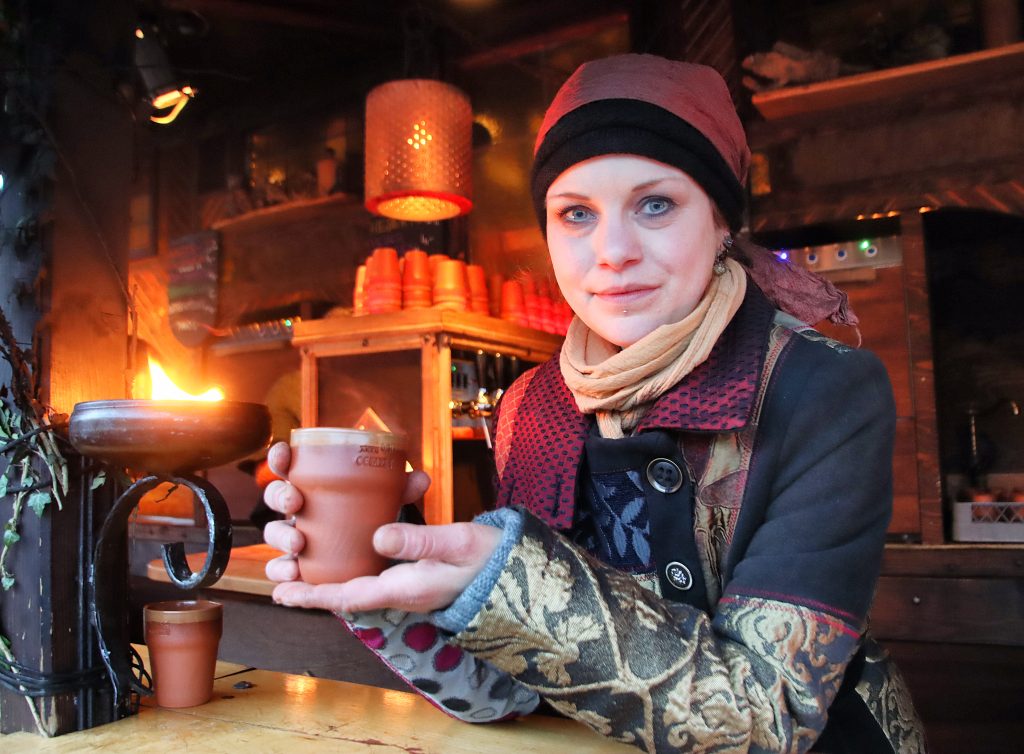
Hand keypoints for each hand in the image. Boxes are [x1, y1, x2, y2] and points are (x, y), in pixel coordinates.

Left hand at [261, 441, 499, 612]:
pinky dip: (350, 565)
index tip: (282, 594)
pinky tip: (340, 551)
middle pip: (344, 593)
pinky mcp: (412, 575)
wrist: (515, 570)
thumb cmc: (489, 557)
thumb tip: (377, 536)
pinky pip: (373, 573)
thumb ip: (419, 541)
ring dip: (326, 578)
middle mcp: (399, 591)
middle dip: (310, 588)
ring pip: (356, 584)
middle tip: (279, 577)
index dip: (313, 596)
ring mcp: (406, 585)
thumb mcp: (458, 542)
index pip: (349, 597)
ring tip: (298, 564)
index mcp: (405, 588)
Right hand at [262, 441, 429, 565]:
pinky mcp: (297, 565)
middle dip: (280, 496)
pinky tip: (291, 575)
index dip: (281, 457)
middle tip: (296, 502)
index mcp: (314, 483)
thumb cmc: (372, 515)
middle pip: (276, 496)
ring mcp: (294, 536)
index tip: (284, 454)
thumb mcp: (387, 500)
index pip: (290, 464)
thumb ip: (402, 488)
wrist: (372, 554)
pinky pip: (278, 568)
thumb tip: (421, 479)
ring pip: (274, 532)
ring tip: (299, 543)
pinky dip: (279, 571)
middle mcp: (299, 508)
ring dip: (280, 535)